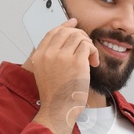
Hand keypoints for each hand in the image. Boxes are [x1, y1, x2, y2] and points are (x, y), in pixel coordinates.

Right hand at [23, 17, 98, 133]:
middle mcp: (49, 54)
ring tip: (90, 58)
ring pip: (79, 36)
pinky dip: (93, 52)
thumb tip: (65, 41)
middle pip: (67, 31)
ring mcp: (62, 57)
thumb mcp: (45, 73)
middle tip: (86, 47)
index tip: (74, 23)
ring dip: (88, 45)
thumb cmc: (56, 96)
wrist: (58, 110)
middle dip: (80, 35)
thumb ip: (50, 57)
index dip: (64, 25)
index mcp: (39, 56)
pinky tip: (94, 63)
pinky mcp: (76, 62)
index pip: (52, 32)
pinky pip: (87, 45)